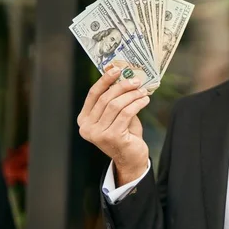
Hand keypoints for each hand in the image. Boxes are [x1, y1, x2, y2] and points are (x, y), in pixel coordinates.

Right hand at [77, 67, 150, 185]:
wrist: (131, 159)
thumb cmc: (124, 134)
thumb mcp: (116, 115)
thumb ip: (115, 99)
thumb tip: (122, 76)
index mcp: (84, 120)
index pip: (93, 94)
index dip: (105, 80)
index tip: (117, 69)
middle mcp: (87, 128)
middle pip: (105, 99)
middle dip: (122, 87)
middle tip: (136, 81)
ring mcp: (98, 134)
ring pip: (116, 105)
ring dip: (132, 95)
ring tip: (143, 92)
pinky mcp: (112, 137)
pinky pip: (126, 113)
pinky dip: (137, 104)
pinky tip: (145, 100)